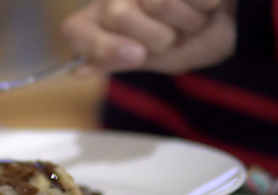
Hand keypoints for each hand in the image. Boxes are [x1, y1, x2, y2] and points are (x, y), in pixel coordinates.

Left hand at [62, 0, 236, 75]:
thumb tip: (76, 71)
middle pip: (116, 17)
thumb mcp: (154, 60)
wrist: (237, 22)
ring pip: (154, 4)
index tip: (134, 56)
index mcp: (103, 19)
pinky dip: (203, 4)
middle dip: (155, 38)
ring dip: (183, 21)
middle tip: (171, 34)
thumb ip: (116, 63)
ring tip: (189, 17)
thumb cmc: (193, 39)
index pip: (74, 30)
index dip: (99, 47)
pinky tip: (204, 3)